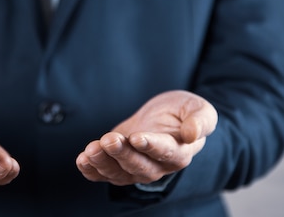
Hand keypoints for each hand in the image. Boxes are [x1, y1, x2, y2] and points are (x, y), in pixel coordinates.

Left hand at [76, 90, 216, 185]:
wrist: (167, 117)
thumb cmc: (184, 112)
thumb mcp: (199, 108)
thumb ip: (201, 120)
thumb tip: (194, 134)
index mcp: (180, 152)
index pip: (166, 153)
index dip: (151, 146)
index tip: (136, 137)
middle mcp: (158, 166)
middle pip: (139, 166)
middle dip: (122, 154)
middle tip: (109, 139)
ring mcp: (137, 169)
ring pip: (119, 173)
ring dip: (103, 162)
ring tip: (91, 149)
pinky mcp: (119, 165)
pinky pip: (104, 174)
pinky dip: (92, 171)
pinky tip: (82, 160)